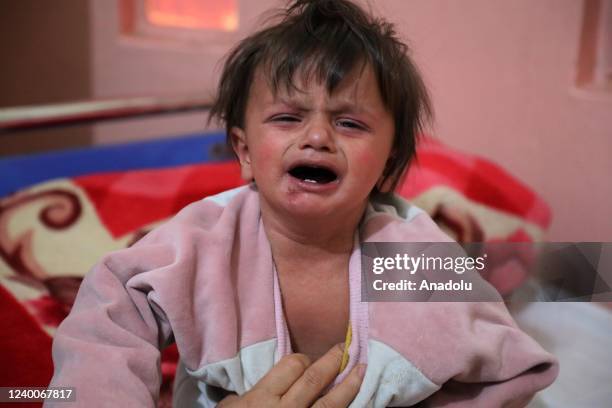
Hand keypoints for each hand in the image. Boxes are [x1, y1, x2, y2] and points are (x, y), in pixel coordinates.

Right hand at [218, 344, 365, 406]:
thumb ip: (241, 397)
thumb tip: (249, 390)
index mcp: (262, 398)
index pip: (292, 366)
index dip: (304, 359)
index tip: (308, 360)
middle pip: (315, 379)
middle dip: (334, 360)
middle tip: (348, 347)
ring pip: (331, 403)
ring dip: (350, 385)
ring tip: (362, 370)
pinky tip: (355, 403)